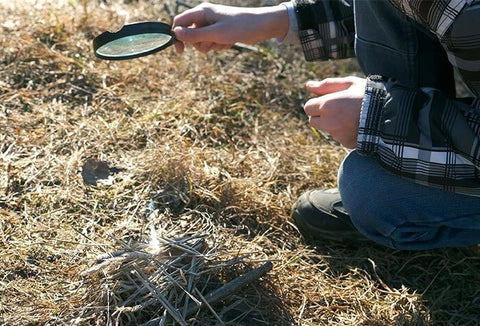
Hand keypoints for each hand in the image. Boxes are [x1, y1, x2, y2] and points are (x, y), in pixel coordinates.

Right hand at [172, 3, 287, 53]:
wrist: (260, 26)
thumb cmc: (239, 26)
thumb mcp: (215, 34)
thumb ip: (195, 35)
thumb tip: (176, 34)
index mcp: (201, 12)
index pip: (180, 22)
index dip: (177, 36)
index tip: (181, 52)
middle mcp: (205, 17)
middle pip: (190, 35)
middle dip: (200, 43)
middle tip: (213, 42)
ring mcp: (212, 25)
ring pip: (201, 42)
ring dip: (211, 46)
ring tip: (224, 41)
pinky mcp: (220, 32)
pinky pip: (212, 44)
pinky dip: (219, 46)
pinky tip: (230, 42)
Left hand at [303, 76, 365, 147]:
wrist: (392, 114)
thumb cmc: (369, 94)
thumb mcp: (349, 84)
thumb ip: (326, 85)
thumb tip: (309, 86)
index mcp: (326, 105)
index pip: (308, 107)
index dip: (317, 103)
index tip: (329, 100)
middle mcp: (328, 122)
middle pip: (313, 121)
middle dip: (321, 115)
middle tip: (338, 108)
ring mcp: (337, 135)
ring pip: (326, 129)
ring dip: (332, 124)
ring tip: (352, 115)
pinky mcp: (346, 143)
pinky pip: (339, 137)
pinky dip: (344, 132)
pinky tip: (357, 124)